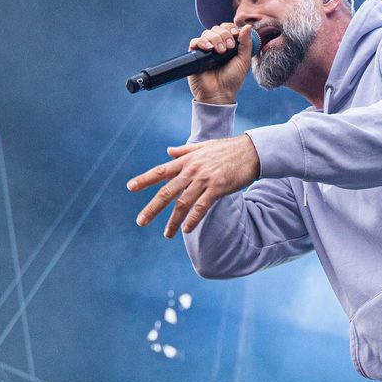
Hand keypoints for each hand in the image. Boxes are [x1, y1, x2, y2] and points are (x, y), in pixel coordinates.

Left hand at [128, 134, 259, 235]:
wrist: (251, 150)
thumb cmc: (228, 149)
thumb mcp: (203, 146)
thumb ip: (184, 151)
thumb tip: (168, 151)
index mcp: (186, 161)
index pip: (160, 171)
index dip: (144, 179)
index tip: (130, 187)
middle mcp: (192, 170)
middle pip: (167, 191)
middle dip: (152, 208)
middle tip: (140, 221)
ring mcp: (204, 179)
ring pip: (183, 203)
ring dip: (173, 221)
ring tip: (167, 235)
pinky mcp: (218, 188)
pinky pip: (202, 206)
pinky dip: (193, 219)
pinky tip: (186, 229)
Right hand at [188, 22, 253, 103]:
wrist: (219, 93)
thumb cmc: (232, 79)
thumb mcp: (243, 61)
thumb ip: (246, 43)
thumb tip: (248, 26)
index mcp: (228, 44)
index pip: (227, 28)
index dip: (231, 29)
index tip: (235, 36)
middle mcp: (216, 45)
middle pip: (217, 28)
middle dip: (224, 35)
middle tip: (228, 48)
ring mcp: (205, 49)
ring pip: (207, 33)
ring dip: (215, 39)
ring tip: (220, 51)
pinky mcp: (195, 55)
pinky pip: (195, 41)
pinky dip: (202, 42)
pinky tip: (208, 48)